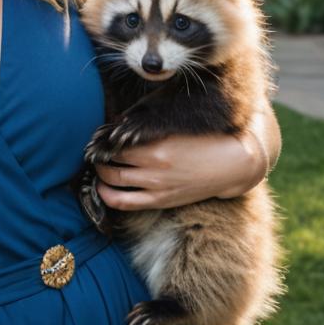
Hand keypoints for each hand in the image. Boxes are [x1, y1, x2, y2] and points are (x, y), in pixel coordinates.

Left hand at [94, 131, 264, 210]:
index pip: (114, 141)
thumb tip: (117, 122)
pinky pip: (124, 203)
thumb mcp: (174, 124)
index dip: (101, 139)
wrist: (229, 164)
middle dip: (97, 156)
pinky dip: (107, 196)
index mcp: (157, 144)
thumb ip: (146, 121)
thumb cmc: (202, 138)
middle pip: (109, 162)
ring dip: (98, 174)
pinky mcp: (160, 201)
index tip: (97, 136)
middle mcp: (153, 166)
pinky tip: (102, 188)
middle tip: (94, 151)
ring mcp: (156, 186)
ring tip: (98, 167)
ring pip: (111, 182)